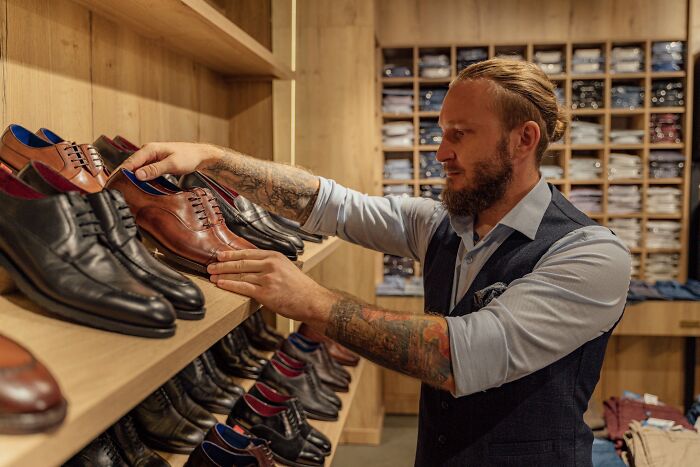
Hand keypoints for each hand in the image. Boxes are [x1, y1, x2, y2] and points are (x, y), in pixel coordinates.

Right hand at [120, 142, 222, 180]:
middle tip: (114, 188)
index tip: (112, 182)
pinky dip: (139, 178)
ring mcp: (151, 157)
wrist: (200, 155)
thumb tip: (137, 175)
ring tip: (121, 188)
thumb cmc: (189, 157)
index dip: (120, 172)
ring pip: (137, 168)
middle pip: (131, 165)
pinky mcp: (155, 163)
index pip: (130, 161)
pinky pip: (144, 171)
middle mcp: (148, 152)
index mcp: (150, 149)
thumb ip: (155, 169)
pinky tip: (136, 185)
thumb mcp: (172, 164)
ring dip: (130, 177)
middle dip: (122, 175)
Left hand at [207, 249, 337, 325]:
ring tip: (212, 276)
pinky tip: (220, 284)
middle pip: (241, 262)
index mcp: (275, 257)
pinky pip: (242, 287)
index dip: (231, 254)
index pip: (248, 252)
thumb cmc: (300, 288)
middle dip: (223, 264)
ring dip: (223, 275)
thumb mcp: (286, 268)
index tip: (220, 255)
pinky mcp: (265, 293)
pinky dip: (229, 285)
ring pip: (240, 274)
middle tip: (211, 265)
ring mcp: (267, 279)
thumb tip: (251, 266)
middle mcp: (270, 265)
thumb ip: (270, 265)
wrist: (312, 301)